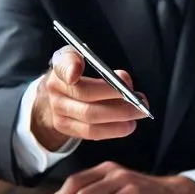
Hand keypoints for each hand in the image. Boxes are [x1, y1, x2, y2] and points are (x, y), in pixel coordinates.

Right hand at [31, 46, 147, 150]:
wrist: (57, 96)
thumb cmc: (79, 75)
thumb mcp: (85, 61)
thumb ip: (104, 67)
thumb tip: (124, 82)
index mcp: (60, 66)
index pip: (63, 65)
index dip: (70, 68)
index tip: (76, 72)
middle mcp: (55, 89)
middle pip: (86, 95)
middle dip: (117, 97)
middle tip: (139, 100)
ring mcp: (58, 110)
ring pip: (90, 117)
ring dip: (119, 117)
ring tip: (138, 113)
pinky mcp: (65, 127)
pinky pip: (90, 132)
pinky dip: (112, 130)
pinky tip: (127, 125)